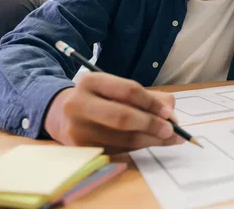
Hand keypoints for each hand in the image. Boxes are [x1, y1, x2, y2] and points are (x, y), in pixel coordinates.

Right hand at [44, 72, 182, 152]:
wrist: (62, 115)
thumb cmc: (100, 100)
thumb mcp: (118, 89)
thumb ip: (149, 97)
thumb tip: (172, 115)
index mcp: (92, 81)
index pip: (128, 91)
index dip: (152, 103)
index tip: (169, 113)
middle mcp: (79, 104)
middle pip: (122, 117)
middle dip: (151, 125)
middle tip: (171, 131)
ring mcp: (77, 129)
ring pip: (122, 139)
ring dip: (150, 140)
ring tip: (167, 139)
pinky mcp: (80, 149)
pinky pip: (117, 151)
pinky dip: (137, 148)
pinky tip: (149, 143)